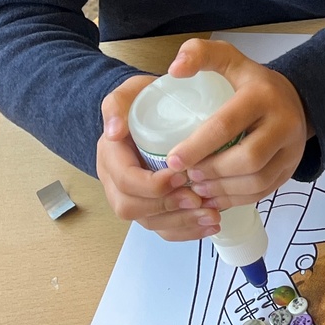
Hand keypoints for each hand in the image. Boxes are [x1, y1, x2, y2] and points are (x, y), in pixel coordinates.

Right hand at [96, 73, 215, 241]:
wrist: (150, 112)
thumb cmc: (143, 102)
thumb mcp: (129, 93)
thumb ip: (117, 104)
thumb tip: (114, 132)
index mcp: (110, 158)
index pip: (125, 181)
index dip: (152, 185)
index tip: (181, 176)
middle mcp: (116, 183)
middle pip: (133, 208)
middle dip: (168, 208)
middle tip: (200, 200)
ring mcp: (133, 198)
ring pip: (150, 223)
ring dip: (182, 223)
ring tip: (213, 216)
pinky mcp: (151, 208)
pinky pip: (163, 229)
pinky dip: (187, 231)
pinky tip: (211, 226)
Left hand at [156, 38, 312, 211]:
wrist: (295, 98)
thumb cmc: (250, 82)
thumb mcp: (229, 59)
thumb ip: (200, 53)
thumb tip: (174, 70)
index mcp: (263, 96)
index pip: (227, 125)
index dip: (197, 146)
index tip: (172, 160)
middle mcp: (284, 123)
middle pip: (248, 159)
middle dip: (212, 171)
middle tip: (186, 176)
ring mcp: (292, 149)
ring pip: (258, 181)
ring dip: (223, 190)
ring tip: (198, 187)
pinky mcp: (290, 169)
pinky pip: (264, 192)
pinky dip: (236, 199)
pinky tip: (214, 198)